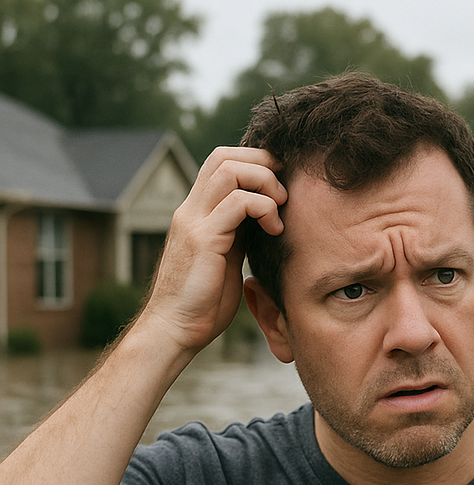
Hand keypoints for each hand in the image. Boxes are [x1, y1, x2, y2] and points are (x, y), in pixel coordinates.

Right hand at [140, 147, 287, 352]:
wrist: (177, 328)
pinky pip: (237, 203)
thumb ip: (239, 236)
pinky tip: (274, 229)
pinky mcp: (203, 239)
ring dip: (264, 182)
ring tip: (280, 209)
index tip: (282, 184)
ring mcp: (194, 221)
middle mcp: (191, 210)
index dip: (254, 162)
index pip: (221, 162)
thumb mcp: (227, 260)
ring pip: (230, 170)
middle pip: (224, 156)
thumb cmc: (204, 303)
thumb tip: (264, 222)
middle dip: (262, 163)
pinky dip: (263, 207)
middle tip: (285, 190)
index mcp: (198, 213)